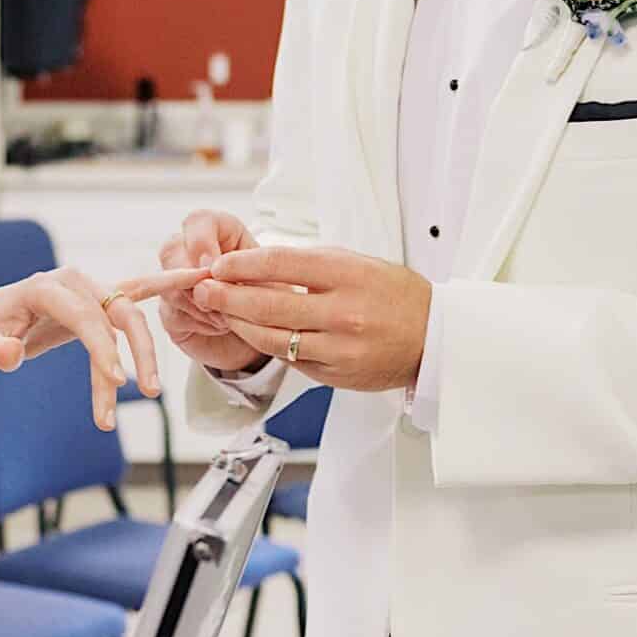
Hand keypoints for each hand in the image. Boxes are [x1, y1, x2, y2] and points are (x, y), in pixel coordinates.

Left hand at [0, 264, 207, 432]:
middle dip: (137, 352)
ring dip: (142, 357)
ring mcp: (88, 289)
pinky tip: (195, 276)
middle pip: (117, 313)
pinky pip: (136, 292)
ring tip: (151, 393)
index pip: (83, 316)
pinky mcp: (97, 302)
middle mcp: (73, 282)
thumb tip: (10, 355)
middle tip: (147, 391)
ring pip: (127, 320)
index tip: (117, 382)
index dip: (102, 348)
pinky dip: (165, 284)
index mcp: (45, 287)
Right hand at [159, 210, 268, 376]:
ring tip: (228, 316)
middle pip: (172, 249)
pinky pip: (171, 313)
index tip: (211, 266)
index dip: (199, 240)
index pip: (199, 221)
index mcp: (223, 237)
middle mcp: (195, 255)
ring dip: (199, 303)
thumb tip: (206, 279)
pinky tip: (220, 326)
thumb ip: (240, 276)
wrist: (270, 341)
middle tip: (216, 296)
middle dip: (192, 277)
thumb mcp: (269, 284)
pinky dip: (199, 323)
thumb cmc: (274, 304)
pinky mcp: (172, 312)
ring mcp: (179, 284)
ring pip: (167, 284)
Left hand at [195, 245, 430, 392]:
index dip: (243, 264)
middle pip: (269, 303)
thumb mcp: (358, 264)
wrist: (434, 338)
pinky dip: (265, 344)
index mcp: (349, 276)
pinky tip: (250, 332)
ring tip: (219, 311)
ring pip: (271, 337)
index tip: (219, 264)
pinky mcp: (335, 373)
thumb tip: (258, 262)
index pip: (282, 263)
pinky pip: (288, 358)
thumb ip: (311, 263)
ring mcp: (339, 347)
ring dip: (238, 323)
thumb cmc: (394, 295)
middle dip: (227, 296)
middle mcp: (343, 313)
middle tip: (202, 289)